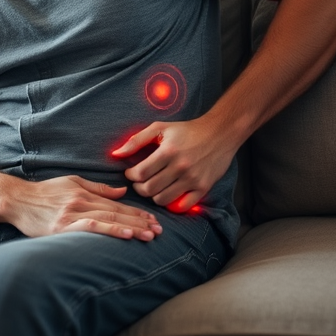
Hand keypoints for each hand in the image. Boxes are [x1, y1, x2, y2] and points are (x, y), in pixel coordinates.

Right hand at [10, 175, 162, 240]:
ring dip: (132, 228)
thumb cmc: (44, 192)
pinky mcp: (62, 228)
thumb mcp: (72, 182)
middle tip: (159, 230)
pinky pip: (91, 228)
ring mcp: (72, 215)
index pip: (117, 204)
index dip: (137, 212)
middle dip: (140, 221)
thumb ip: (98, 188)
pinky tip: (125, 235)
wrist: (17, 200)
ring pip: (109, 220)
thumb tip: (124, 191)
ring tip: (149, 235)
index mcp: (85, 192)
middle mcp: (82, 202)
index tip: (154, 219)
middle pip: (117, 212)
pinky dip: (110, 231)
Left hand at [112, 119, 235, 212]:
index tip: (131, 172)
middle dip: (139, 187)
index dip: (131, 176)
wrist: (220, 133)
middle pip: (149, 189)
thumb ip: (136, 140)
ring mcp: (193, 179)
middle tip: (140, 181)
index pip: (141, 173)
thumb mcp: (160, 128)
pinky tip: (169, 194)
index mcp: (168, 151)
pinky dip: (172, 205)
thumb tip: (115, 154)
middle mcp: (180, 167)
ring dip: (153, 196)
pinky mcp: (203, 188)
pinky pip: (182, 206)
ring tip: (153, 186)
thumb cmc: (187, 130)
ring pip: (163, 200)